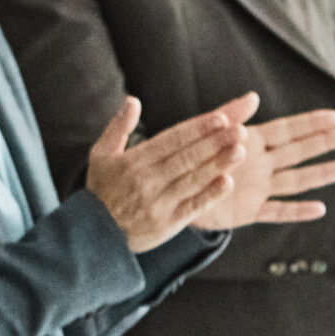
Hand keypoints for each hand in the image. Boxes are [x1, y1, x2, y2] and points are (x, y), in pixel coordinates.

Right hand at [83, 96, 245, 251]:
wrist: (94, 234)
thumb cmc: (101, 189)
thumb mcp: (100, 155)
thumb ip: (118, 127)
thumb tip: (132, 101)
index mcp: (133, 161)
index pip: (171, 140)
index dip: (196, 129)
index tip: (220, 118)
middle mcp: (146, 181)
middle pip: (186, 158)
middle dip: (214, 142)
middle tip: (240, 130)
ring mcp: (158, 203)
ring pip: (192, 180)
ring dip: (217, 164)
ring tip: (240, 150)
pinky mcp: (167, 224)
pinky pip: (192, 207)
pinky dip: (210, 195)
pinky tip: (227, 182)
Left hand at [188, 99, 334, 230]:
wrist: (171, 190)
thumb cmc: (190, 157)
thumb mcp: (207, 133)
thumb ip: (230, 117)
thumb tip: (253, 96)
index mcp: (250, 142)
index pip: (286, 130)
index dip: (310, 123)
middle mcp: (260, 164)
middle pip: (298, 152)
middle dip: (324, 143)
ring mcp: (257, 188)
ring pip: (296, 180)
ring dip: (321, 174)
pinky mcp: (249, 211)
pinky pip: (277, 211)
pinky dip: (297, 211)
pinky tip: (319, 209)